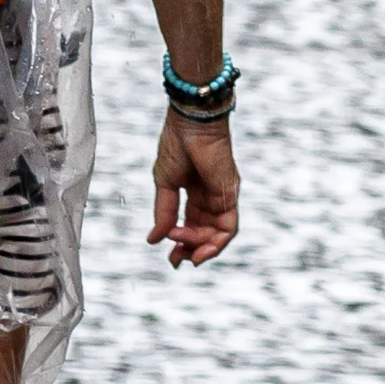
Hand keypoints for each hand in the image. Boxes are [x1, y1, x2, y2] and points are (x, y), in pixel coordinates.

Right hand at [148, 114, 239, 266]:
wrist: (191, 123)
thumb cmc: (177, 144)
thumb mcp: (165, 184)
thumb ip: (164, 213)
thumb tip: (154, 239)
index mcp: (195, 193)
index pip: (192, 225)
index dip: (182, 243)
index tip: (169, 256)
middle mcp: (211, 198)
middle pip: (206, 234)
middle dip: (191, 251)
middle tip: (175, 260)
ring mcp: (223, 197)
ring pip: (218, 235)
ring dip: (200, 248)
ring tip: (182, 251)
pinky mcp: (230, 196)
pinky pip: (228, 228)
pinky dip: (214, 242)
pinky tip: (198, 247)